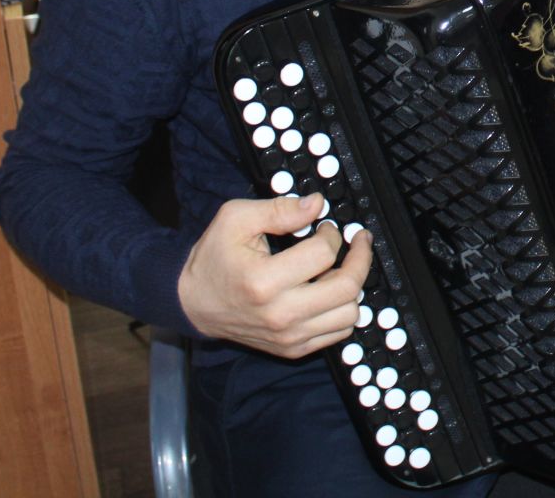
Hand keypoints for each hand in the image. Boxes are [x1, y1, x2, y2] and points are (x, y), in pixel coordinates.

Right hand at [178, 192, 372, 359]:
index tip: (326, 226)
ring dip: (353, 286)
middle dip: (361, 258)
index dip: (332, 233)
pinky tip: (331, 291)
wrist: (194, 303)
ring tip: (342, 268)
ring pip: (349, 314)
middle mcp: (280, 314)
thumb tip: (316, 205)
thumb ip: (279, 209)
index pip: (322, 254)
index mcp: (264, 281)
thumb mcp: (236, 219)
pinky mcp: (293, 349)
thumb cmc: (214, 258)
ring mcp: (288, 336)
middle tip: (358, 242)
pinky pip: (338, 333)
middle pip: (346, 288)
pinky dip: (343, 310)